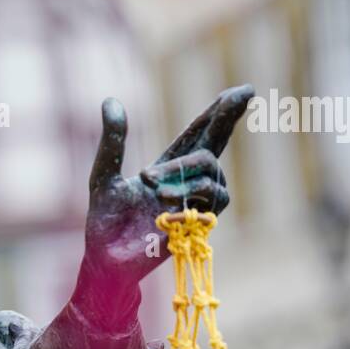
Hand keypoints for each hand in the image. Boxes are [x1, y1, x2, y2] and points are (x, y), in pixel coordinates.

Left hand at [73, 85, 251, 326]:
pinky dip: (190, 200)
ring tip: (152, 185)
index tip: (245, 90)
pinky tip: (167, 210)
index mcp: (167, 166)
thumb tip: (111, 100)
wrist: (106, 259)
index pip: (200, 133)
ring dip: (183, 173)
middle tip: (231, 99)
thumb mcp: (104, 175)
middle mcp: (187, 181)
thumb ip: (113, 141)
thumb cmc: (105, 221)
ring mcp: (196, 202)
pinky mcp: (199, 224)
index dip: (221, 112)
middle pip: (215, 143)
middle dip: (226, 119)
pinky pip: (212, 201)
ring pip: (210, 171)